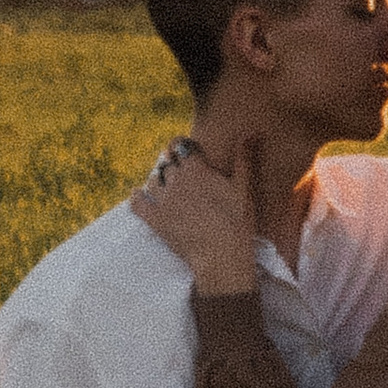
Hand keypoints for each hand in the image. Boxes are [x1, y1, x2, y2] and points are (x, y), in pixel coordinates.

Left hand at [128, 137, 260, 293]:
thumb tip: (251, 132)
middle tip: (179, 173)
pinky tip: (136, 194)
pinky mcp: (155, 220)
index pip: (182, 146)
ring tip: (164, 184)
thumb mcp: (244, 187)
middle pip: (168, 164)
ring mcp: (164, 200)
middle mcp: (177, 180)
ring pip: (153, 180)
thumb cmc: (237, 221)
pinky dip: (136, 197)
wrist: (222, 255)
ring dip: (157, 180)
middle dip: (173, 166)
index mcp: (197, 169)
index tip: (185, 151)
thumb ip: (244, 158)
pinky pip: (138, 204)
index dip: (183, 147)